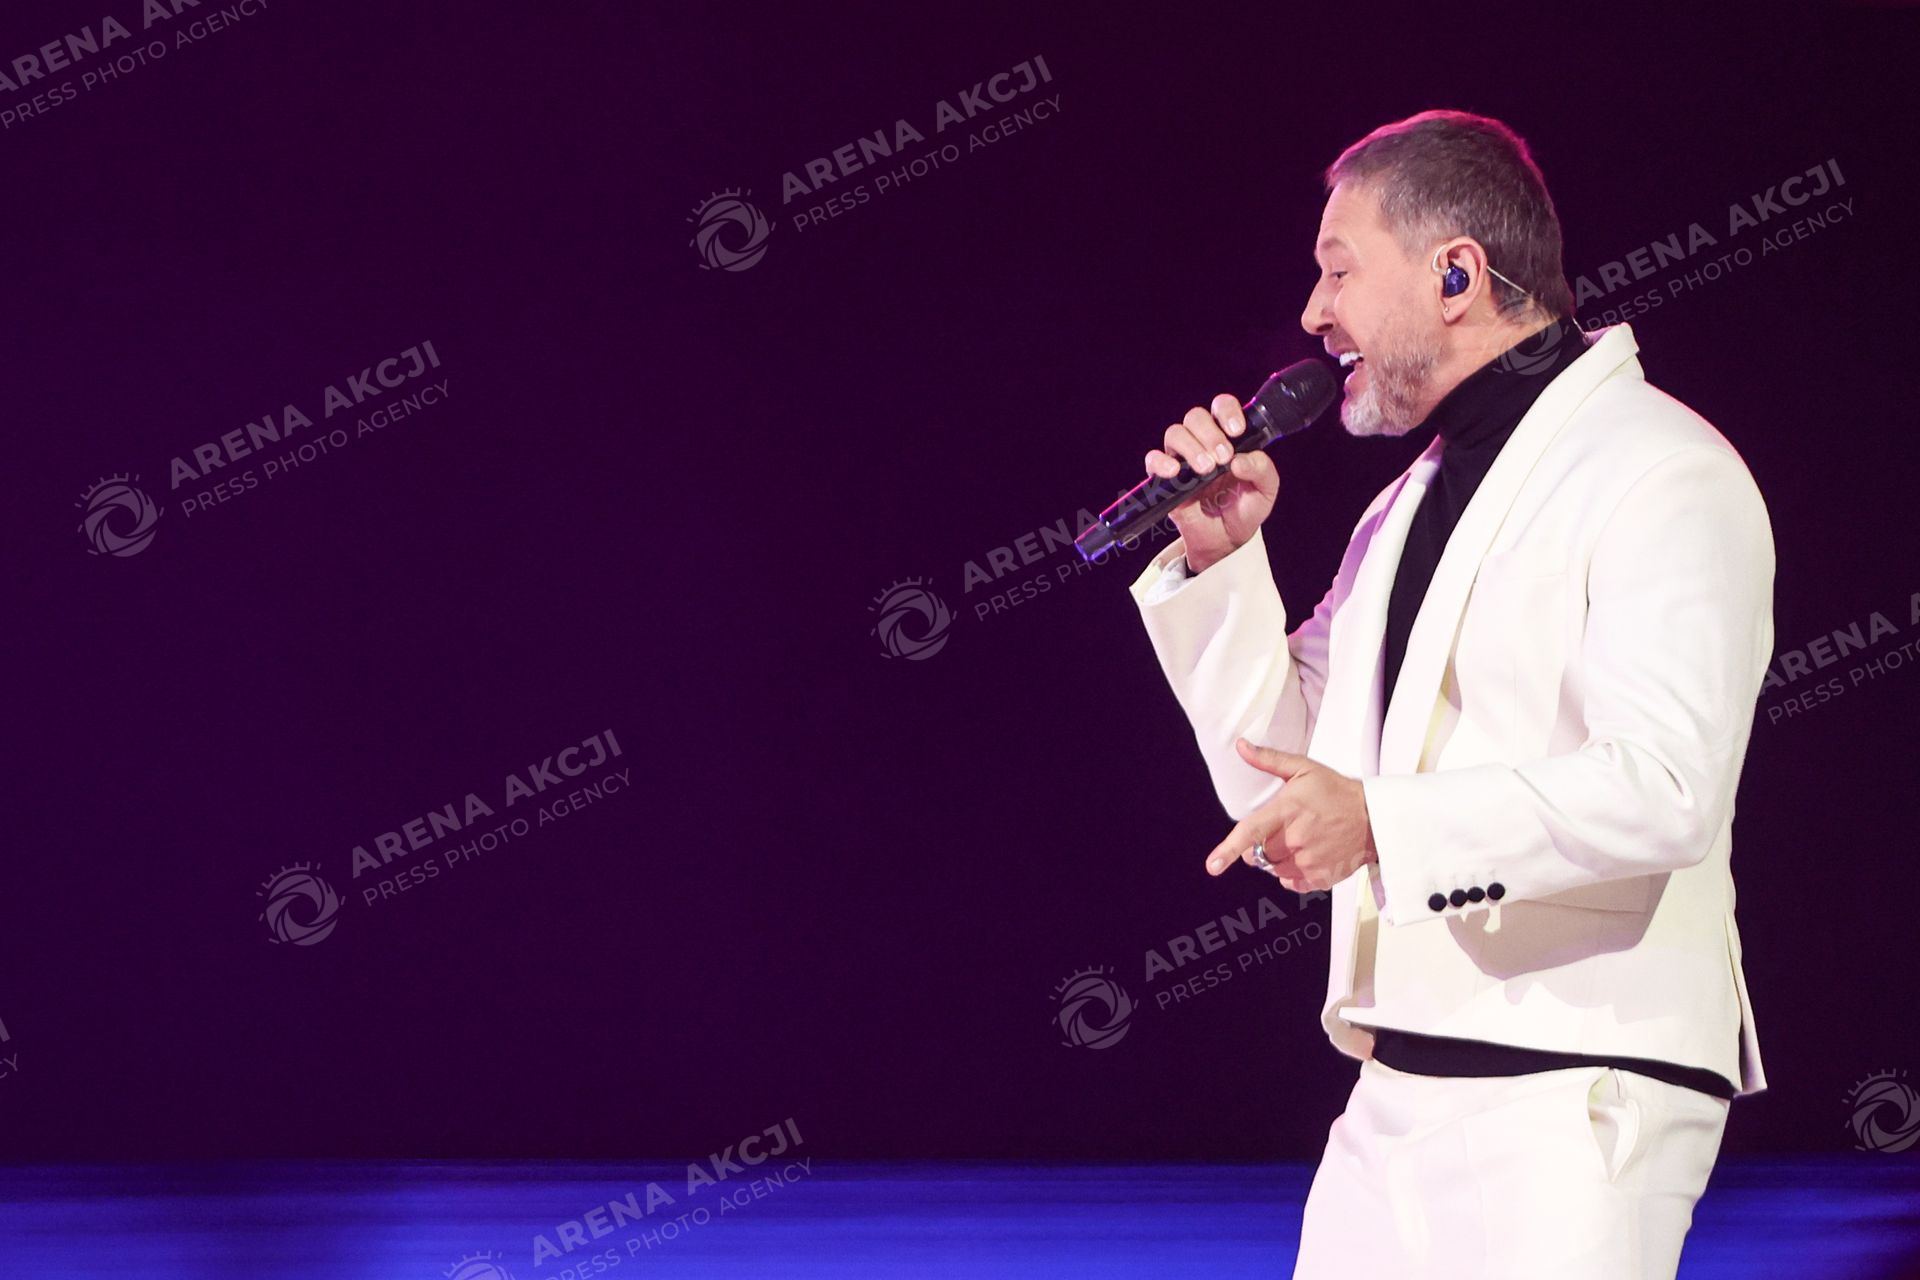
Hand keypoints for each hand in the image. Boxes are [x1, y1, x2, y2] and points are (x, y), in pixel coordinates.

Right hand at [1143, 395, 1279, 572]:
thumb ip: (1262, 469)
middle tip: (1223, 457)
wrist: (1227, 540)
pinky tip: (1175, 472)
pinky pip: (1153, 460)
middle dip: (1210, 433)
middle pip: (1195, 416)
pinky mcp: (1165, 480)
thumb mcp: (1265, 490)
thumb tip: (1240, 460)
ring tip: (1206, 469)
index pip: (1221, 407)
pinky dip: (1161, 462)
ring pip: (1175, 433)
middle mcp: (1203, 442)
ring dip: (1191, 447)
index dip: (1227, 411)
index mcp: (1228, 437)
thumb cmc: (1245, 509)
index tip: (1236, 430)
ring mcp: (1182, 459)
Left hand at [1205, 739, 1375, 891]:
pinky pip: (1290, 882)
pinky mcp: (1321, 878)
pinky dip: (1291, 873)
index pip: (1252, 832)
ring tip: (1296, 840)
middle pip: (1257, 855)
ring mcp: (1310, 861)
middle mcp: (1297, 839)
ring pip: (1272, 869)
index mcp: (1288, 810)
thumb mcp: (1304, 768)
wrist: (1374, 818)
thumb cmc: (1336, 791)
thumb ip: (1268, 759)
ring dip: (1276, 859)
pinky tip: (1305, 855)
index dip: (1228, 850)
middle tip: (1279, 830)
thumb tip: (1240, 746)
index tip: (1212, 866)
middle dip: (1258, 846)